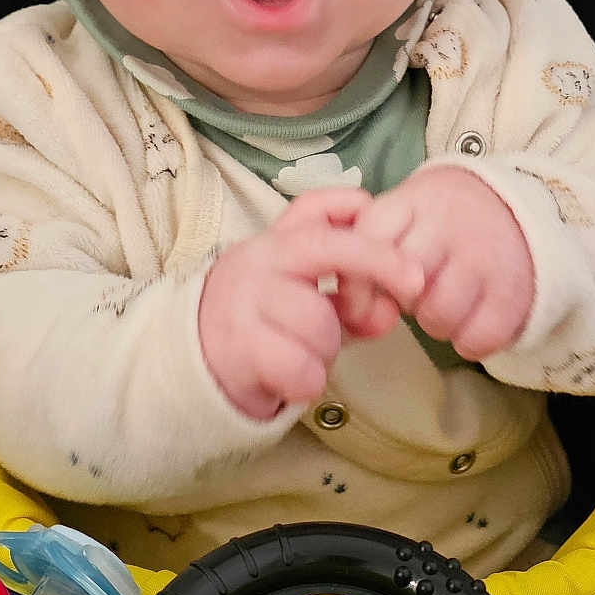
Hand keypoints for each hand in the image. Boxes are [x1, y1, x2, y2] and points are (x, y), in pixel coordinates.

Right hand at [199, 189, 425, 419]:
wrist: (191, 366)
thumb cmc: (262, 327)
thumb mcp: (304, 299)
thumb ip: (350, 298)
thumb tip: (388, 310)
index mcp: (275, 242)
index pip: (318, 212)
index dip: (362, 219)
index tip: (403, 246)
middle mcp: (257, 260)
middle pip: (328, 252)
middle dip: (375, 268)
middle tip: (403, 297)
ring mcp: (244, 301)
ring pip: (320, 323)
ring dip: (325, 350)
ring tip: (301, 354)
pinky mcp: (237, 347)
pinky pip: (302, 367)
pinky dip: (307, 382)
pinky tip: (291, 380)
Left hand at [351, 167, 533, 360]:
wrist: (521, 209)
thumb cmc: (447, 221)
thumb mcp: (409, 211)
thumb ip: (374, 245)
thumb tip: (344, 304)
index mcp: (415, 202)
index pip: (368, 239)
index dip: (357, 280)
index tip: (362, 297)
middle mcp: (450, 226)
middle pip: (402, 285)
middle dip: (401, 299)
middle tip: (416, 292)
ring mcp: (485, 258)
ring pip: (436, 316)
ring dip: (435, 323)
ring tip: (446, 303)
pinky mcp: (514, 292)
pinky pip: (475, 338)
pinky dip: (469, 340)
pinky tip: (472, 321)